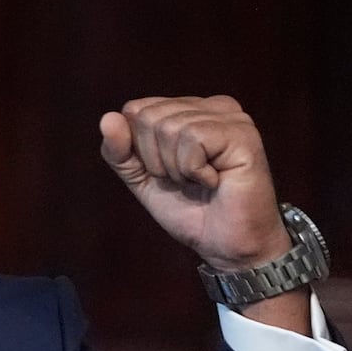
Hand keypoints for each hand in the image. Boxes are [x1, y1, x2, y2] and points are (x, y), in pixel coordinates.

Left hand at [98, 95, 290, 271]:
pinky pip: (193, 139)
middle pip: (148, 117)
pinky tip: (215, 180)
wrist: (225, 244)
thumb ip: (120, 151)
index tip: (166, 172)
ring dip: (176, 168)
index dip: (138, 150)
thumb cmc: (189, 210)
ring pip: (169, 128)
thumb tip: (108, 118)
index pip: (135, 110)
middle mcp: (212, 106)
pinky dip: (193, 170)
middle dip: (156, 160)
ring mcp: (231, 117)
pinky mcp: (243, 133)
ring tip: (201, 182)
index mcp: (189, 110)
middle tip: (185, 180)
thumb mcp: (141, 178)